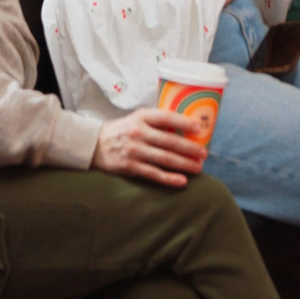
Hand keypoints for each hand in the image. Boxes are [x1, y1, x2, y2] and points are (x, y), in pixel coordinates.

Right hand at [92, 108, 209, 186]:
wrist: (95, 144)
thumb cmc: (123, 130)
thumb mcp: (137, 118)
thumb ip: (157, 121)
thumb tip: (185, 127)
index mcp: (141, 117)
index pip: (166, 117)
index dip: (184, 122)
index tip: (199, 128)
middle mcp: (138, 133)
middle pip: (169, 141)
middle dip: (189, 148)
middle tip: (204, 153)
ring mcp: (134, 151)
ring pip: (164, 159)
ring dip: (184, 164)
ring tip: (198, 167)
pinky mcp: (130, 167)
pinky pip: (154, 174)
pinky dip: (169, 178)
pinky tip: (182, 181)